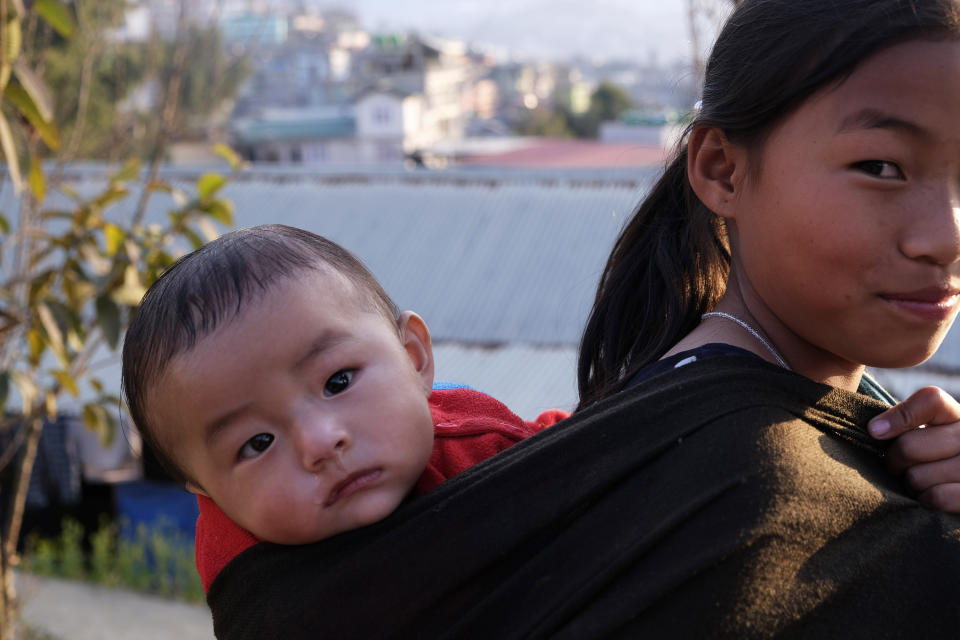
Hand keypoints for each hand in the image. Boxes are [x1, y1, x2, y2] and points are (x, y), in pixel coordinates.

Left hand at [868, 386, 959, 511]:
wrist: (959, 479)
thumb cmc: (934, 455)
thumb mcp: (924, 431)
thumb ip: (905, 424)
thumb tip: (875, 429)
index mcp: (956, 414)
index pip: (930, 400)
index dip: (899, 416)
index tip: (874, 431)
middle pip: (909, 446)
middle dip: (893, 461)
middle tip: (897, 466)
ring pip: (917, 477)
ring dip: (909, 484)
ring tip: (916, 481)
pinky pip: (937, 497)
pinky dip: (925, 499)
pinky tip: (929, 495)